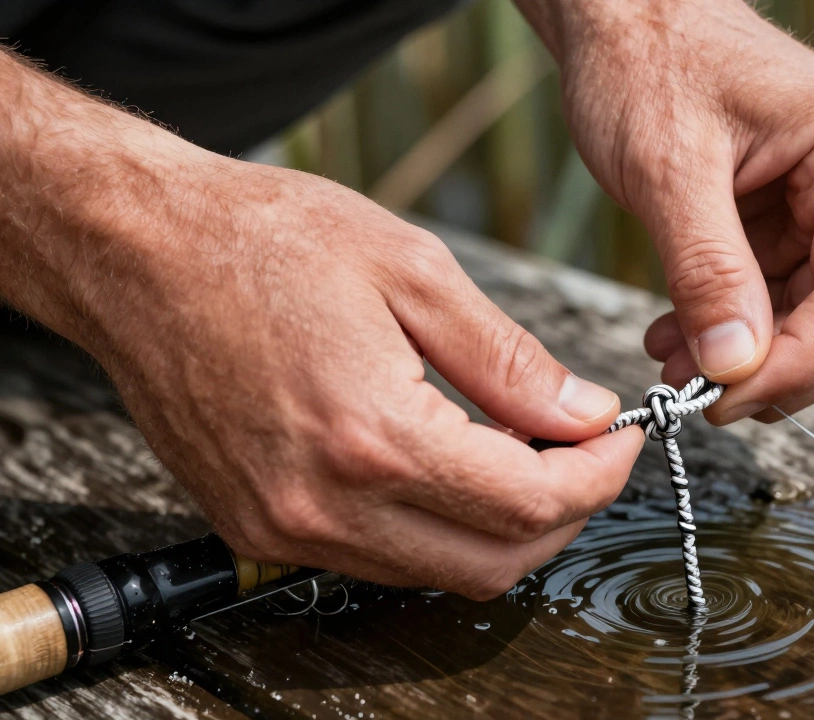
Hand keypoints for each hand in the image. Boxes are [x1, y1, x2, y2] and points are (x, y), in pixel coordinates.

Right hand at [0, 53, 642, 596]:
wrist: (136, 252)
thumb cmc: (262, 242)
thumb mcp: (412, 270)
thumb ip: (510, 360)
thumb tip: (583, 414)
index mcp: (372, 434)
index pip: (529, 502)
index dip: (598, 475)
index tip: (619, 437)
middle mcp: (325, 503)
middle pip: (495, 563)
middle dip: (564, 514)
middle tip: (585, 451)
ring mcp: (285, 526)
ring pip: (440, 574)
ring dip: (502, 526)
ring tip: (522, 450)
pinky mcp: (259, 526)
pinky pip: (379, 560)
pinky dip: (437, 529)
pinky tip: (450, 465)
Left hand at [521, 0, 813, 423]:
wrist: (629, 16)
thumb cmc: (650, 60)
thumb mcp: (668, 169)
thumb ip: (708, 270)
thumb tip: (736, 367)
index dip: (800, 361)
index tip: (725, 398)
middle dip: (780, 370)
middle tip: (700, 398)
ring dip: (752, 360)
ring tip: (674, 367)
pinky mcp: (798, 221)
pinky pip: (785, 301)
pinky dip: (736, 334)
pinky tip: (678, 340)